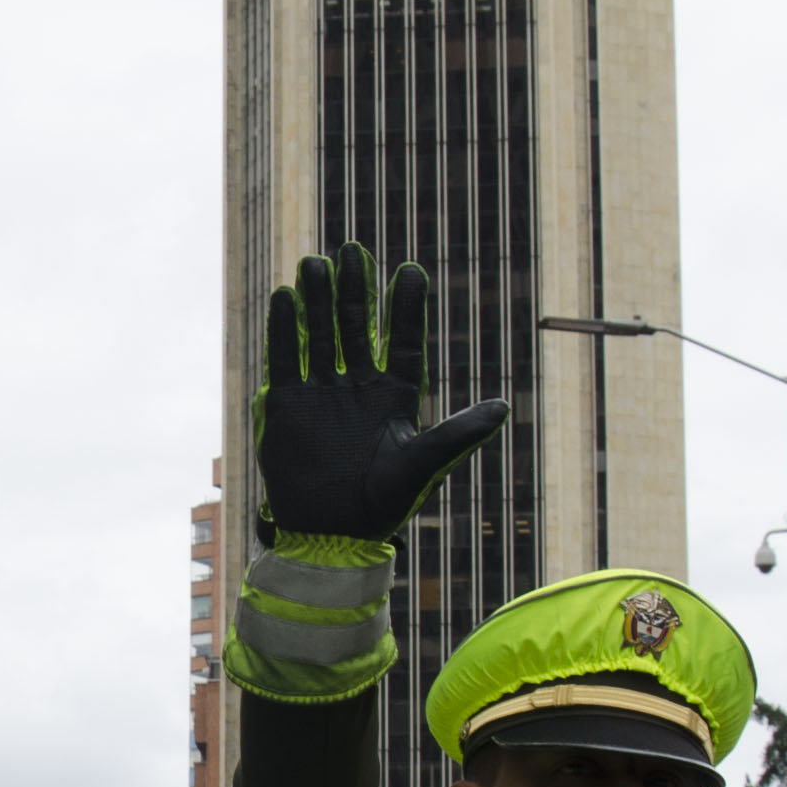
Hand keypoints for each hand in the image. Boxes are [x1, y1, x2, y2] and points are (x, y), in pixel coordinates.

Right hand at [254, 245, 508, 547]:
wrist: (329, 536)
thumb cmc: (383, 505)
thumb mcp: (423, 465)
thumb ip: (458, 434)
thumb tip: (503, 409)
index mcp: (395, 396)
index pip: (404, 341)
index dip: (407, 307)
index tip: (411, 272)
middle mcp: (358, 387)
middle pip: (356, 326)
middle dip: (355, 290)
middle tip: (351, 251)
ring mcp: (321, 393)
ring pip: (320, 334)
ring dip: (318, 301)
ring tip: (316, 264)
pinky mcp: (286, 406)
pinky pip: (285, 359)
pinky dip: (284, 330)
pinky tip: (284, 298)